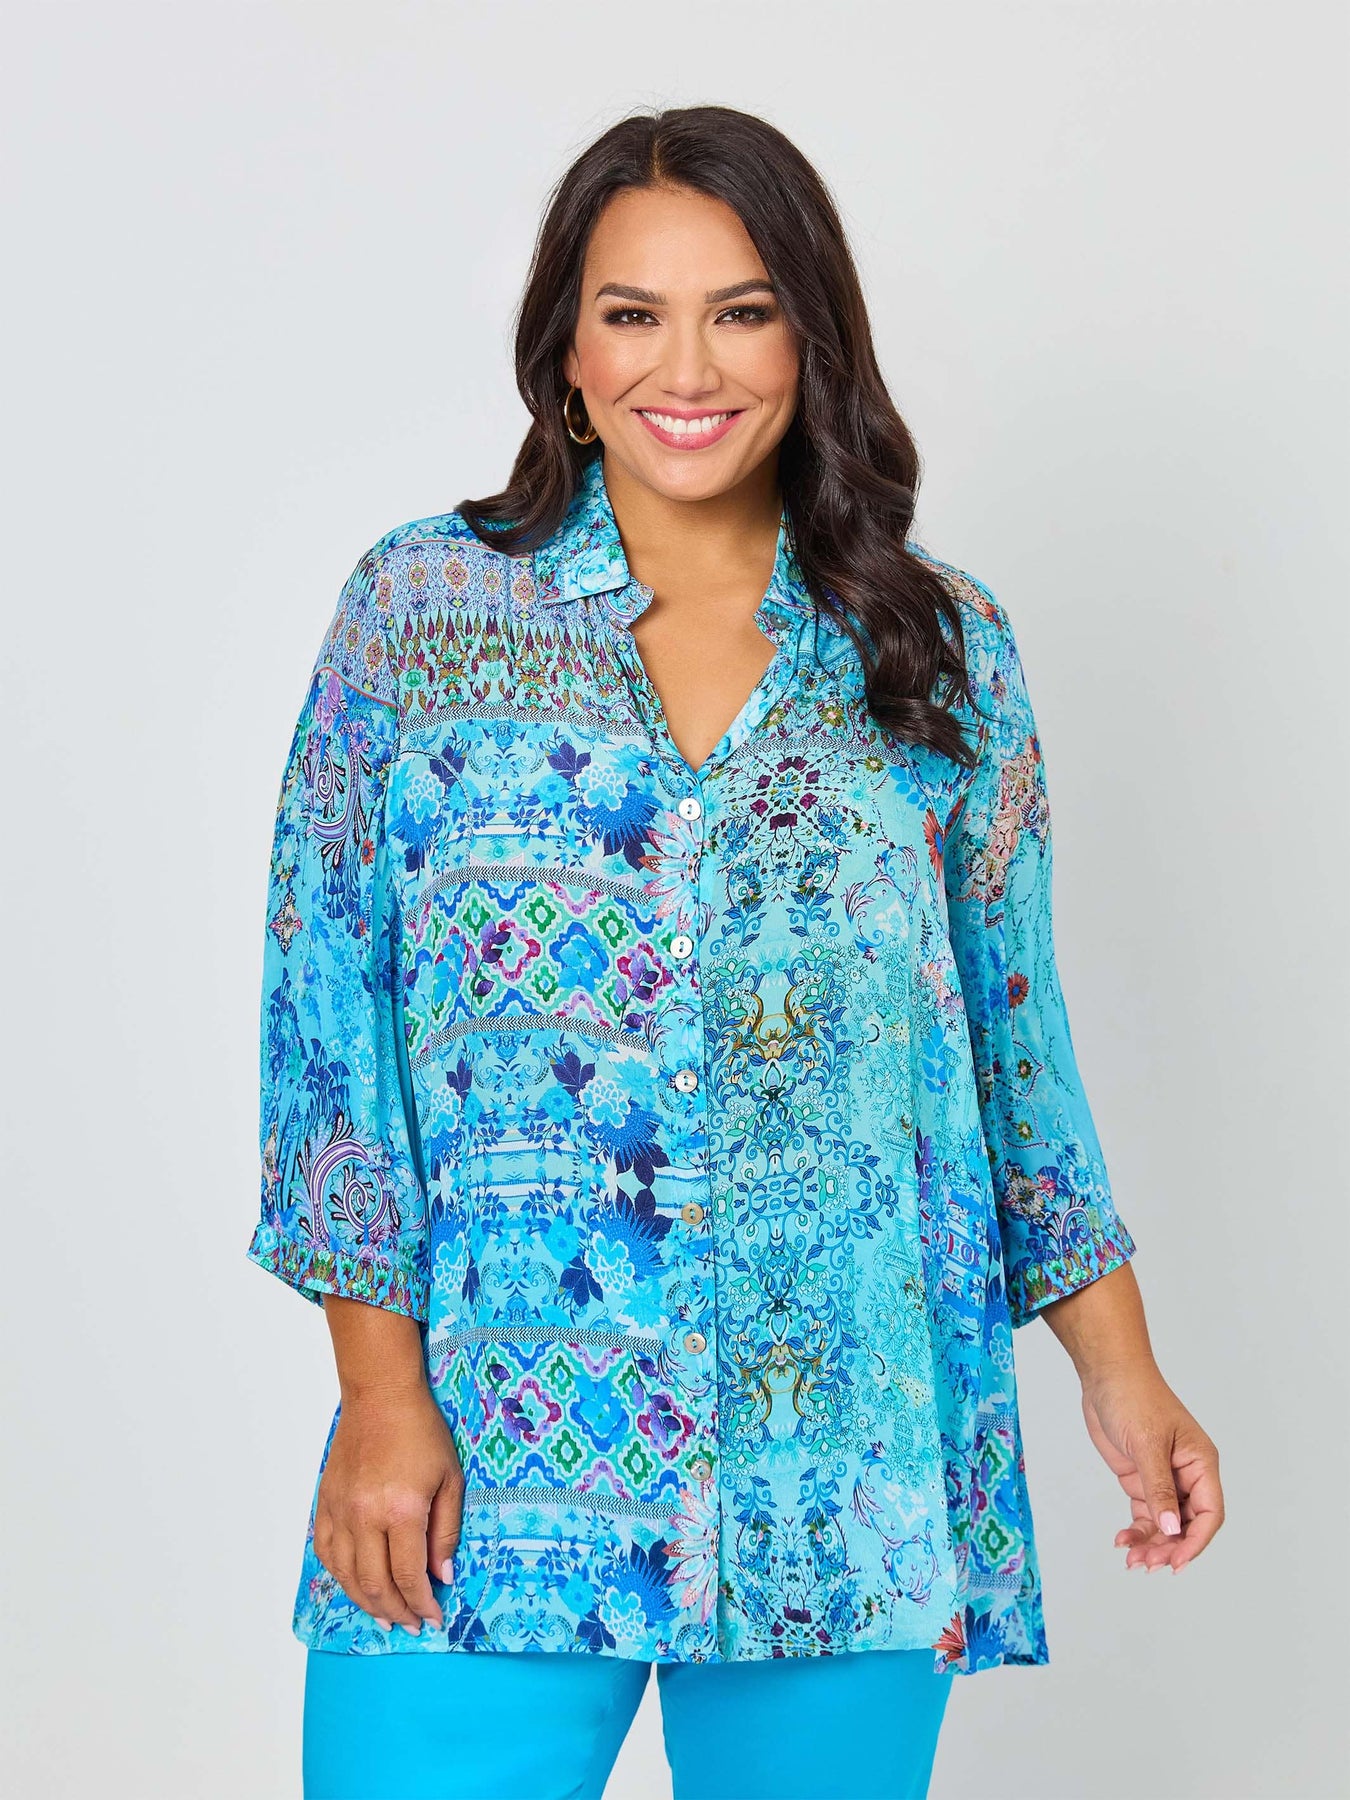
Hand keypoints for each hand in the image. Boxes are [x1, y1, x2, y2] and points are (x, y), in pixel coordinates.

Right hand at [312, 1380, 463, 1633]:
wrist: (380, 1397)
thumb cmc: (421, 1432)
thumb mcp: (449, 1479)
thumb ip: (446, 1532)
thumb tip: (441, 1575)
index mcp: (401, 1511)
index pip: (408, 1576)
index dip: (422, 1603)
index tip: (434, 1618)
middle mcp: (365, 1517)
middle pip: (375, 1584)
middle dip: (396, 1612)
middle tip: (412, 1625)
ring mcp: (341, 1511)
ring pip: (347, 1576)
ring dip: (367, 1603)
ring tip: (387, 1616)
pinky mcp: (326, 1504)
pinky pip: (327, 1553)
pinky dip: (341, 1577)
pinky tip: (356, 1585)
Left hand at [1079, 1361, 1223, 1572]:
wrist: (1106, 1375)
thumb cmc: (1135, 1397)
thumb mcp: (1148, 1443)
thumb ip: (1159, 1487)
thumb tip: (1172, 1528)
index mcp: (1201, 1463)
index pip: (1210, 1513)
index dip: (1196, 1541)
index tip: (1176, 1561)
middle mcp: (1186, 1474)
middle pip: (1187, 1524)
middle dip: (1169, 1547)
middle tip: (1147, 1564)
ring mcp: (1163, 1478)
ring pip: (1165, 1523)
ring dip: (1151, 1543)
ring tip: (1132, 1560)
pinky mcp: (1140, 1478)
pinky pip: (1145, 1513)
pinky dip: (1136, 1530)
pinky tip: (1122, 1540)